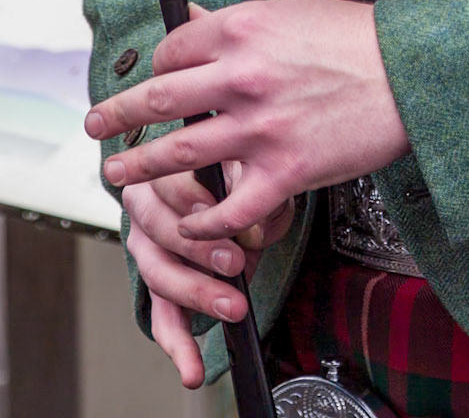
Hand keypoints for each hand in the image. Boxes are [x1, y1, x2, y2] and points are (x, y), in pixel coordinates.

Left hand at [87, 0, 409, 241]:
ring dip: (139, 168)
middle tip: (96, 126)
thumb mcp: (294, 11)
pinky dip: (201, 221)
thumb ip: (244, 23)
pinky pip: (227, 206)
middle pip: (159, 100)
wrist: (414, 73)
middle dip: (117, 115)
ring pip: (179, 154)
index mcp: (245, 31)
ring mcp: (261, 127)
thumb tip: (204, 22)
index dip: (154, 67)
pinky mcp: (285, 171)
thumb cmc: (360, 38)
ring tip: (118, 175)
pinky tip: (189, 223)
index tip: (150, 80)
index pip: (174, 50)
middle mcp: (243, 77)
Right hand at [124, 167, 293, 388]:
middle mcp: (146, 211)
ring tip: (231, 306)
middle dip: (198, 249)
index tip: (213, 210)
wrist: (234, 187)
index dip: (189, 198)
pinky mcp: (159, 286)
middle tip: (233, 261)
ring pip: (160, 276)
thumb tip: (252, 226)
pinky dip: (179, 346)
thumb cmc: (237, 174)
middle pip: (159, 231)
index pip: (166, 182)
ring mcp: (148, 251)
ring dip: (197, 293)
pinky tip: (191, 369)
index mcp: (164, 171)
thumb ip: (245, 189)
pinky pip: (163, 318)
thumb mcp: (247, 168)